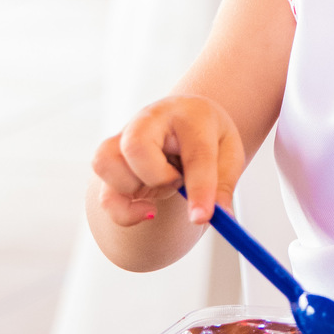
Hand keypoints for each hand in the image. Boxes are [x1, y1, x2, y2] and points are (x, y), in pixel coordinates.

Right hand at [92, 94, 244, 228]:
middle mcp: (149, 120)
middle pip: (135, 146)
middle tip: (177, 182)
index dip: (200, 189)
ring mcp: (124, 138)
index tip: (202, 218)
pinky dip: (123, 211)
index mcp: (189, 114)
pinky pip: (104, 193)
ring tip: (160, 184)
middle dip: (156, 177)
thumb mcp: (229, 153)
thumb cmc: (205, 134)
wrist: (183, 117)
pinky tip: (148, 210)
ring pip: (106, 163)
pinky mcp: (111, 162)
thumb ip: (223, 185)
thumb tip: (223, 219)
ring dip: (133, 188)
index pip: (195, 153)